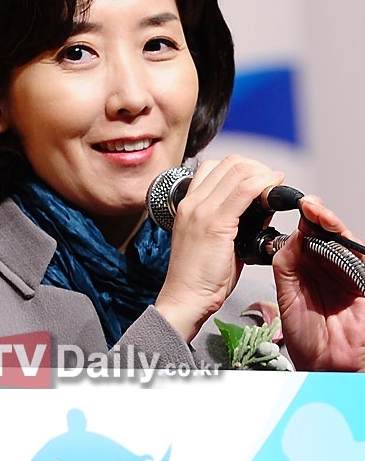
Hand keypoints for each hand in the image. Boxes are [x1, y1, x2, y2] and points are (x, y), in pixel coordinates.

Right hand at [155, 154, 283, 341]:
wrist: (185, 297)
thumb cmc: (200, 276)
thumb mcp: (215, 239)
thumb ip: (233, 218)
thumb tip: (259, 205)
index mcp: (189, 203)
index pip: (217, 167)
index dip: (245, 168)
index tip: (261, 180)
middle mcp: (193, 201)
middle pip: (229, 163)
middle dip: (256, 167)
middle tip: (271, 183)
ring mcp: (201, 210)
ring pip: (238, 171)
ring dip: (262, 174)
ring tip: (274, 188)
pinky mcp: (215, 223)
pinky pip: (244, 191)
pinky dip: (263, 185)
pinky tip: (273, 191)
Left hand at [273, 196, 364, 370]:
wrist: (326, 365)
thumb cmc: (306, 337)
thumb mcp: (287, 294)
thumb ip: (287, 263)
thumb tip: (291, 235)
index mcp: (304, 267)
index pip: (302, 234)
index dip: (297, 219)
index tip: (290, 207)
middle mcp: (325, 266)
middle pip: (322, 231)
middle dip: (314, 214)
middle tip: (305, 204)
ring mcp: (345, 271)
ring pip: (340, 238)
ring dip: (329, 222)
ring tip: (316, 212)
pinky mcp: (362, 279)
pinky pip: (358, 255)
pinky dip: (347, 240)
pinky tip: (333, 230)